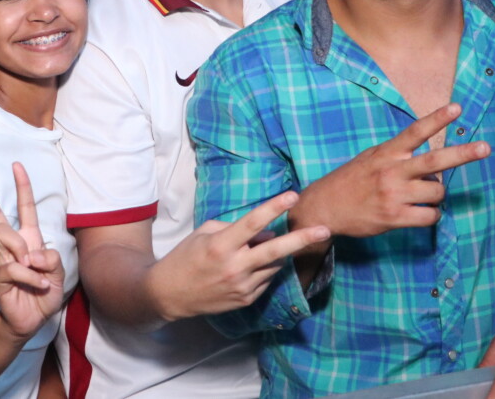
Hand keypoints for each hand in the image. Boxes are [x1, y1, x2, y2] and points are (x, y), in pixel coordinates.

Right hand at [0, 163, 64, 339]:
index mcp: (30, 239)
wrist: (31, 321)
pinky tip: (37, 286)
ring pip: (8, 239)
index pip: (25, 208)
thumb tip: (31, 254)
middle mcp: (13, 247)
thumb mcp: (58, 273)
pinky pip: (15, 268)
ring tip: (37, 272)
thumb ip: (51, 259)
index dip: (23, 187)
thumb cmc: (44, 294)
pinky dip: (31, 277)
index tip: (17, 165)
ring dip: (27, 255)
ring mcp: (3, 261)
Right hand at [149, 190, 330, 320]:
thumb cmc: (185, 257)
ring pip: (274, 265)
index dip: (273, 208)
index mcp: (220, 246)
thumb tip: (266, 232)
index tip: (292, 195)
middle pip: (275, 251)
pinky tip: (251, 265)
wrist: (170, 294)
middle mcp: (234, 267)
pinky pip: (266, 279)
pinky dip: (265, 268)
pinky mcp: (246, 299)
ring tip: (267, 247)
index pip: (252, 223)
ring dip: (278, 253)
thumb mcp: (204, 233)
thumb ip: (235, 229)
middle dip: (301, 239)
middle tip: (325, 230)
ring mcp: (242, 286)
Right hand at [292, 103, 489, 237]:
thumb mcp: (371, 159)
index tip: (457, 107)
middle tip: (486, 148)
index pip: (415, 132)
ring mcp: (393, 195)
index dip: (436, 119)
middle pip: (435, 161)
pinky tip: (419, 213)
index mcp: (386, 153)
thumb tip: (433, 163)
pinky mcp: (394, 217)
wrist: (324, 207)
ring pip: (436, 192)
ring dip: (436, 195)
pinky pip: (429, 216)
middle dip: (463, 154)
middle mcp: (391, 171)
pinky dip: (430, 215)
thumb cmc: (351, 181)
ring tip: (421, 196)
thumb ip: (398, 156)